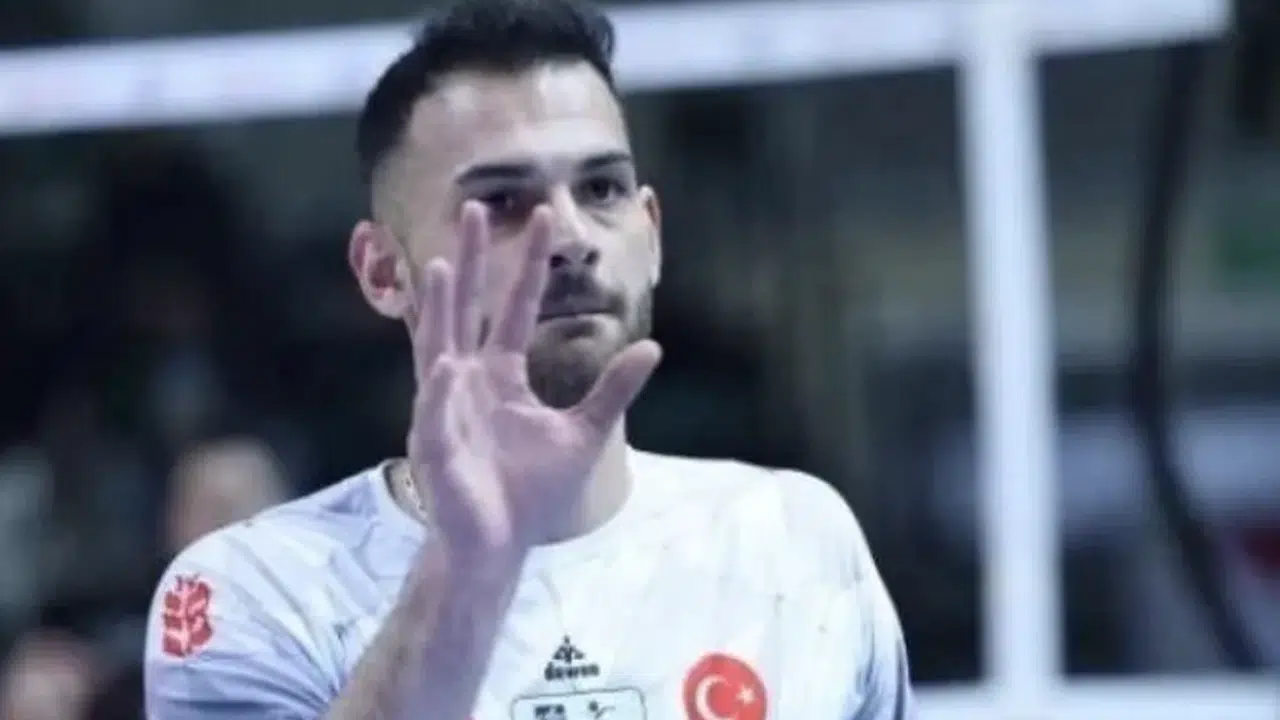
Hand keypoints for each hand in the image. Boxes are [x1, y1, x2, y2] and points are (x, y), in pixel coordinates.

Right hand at [406, 201, 660, 570]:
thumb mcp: (584, 433)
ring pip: (437, 345)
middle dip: (470, 262)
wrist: (496, 547)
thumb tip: (653, 348)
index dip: (527, 267)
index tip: (541, 220)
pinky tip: (444, 367)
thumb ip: (613, 391)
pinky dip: (439, 392)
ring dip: (438, 308)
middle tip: (473, 207)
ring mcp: (445, 409)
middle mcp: (467, 382)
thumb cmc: (530, 494)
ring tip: (435, 264)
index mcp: (500, 377)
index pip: (515, 309)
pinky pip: (436, 414)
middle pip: (468, 310)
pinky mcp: (435, 446)